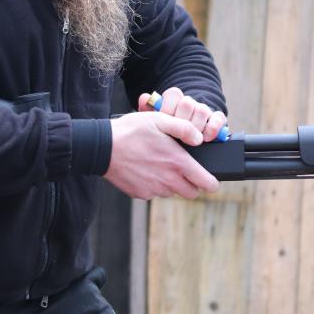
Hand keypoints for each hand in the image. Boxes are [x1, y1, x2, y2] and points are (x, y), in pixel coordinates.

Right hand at [104, 110, 219, 199]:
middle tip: (182, 169)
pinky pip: (154, 193)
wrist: (102, 148)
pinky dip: (154, 184)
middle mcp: (168, 181)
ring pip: (172, 192)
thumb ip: (184, 128)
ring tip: (159, 164)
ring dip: (172, 183)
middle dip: (192, 184)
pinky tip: (145, 169)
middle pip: (191, 193)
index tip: (210, 179)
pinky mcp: (141, 194)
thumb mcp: (160, 120)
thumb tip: (199, 139)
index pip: (206, 183)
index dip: (212, 182)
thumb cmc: (131, 131)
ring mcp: (154, 189)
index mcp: (178, 163)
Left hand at [138, 87, 226, 142]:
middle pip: (188, 103)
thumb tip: (144, 98)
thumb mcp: (154, 123)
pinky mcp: (216, 120)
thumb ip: (148, 111)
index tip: (166, 120)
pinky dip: (213, 127)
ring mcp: (203, 111)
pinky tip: (207, 137)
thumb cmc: (164, 133)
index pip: (173, 94)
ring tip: (192, 139)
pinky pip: (218, 117)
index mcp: (174, 101)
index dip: (169, 107)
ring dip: (197, 125)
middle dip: (182, 119)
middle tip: (178, 133)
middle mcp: (189, 104)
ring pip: (202, 110)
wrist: (183, 143)